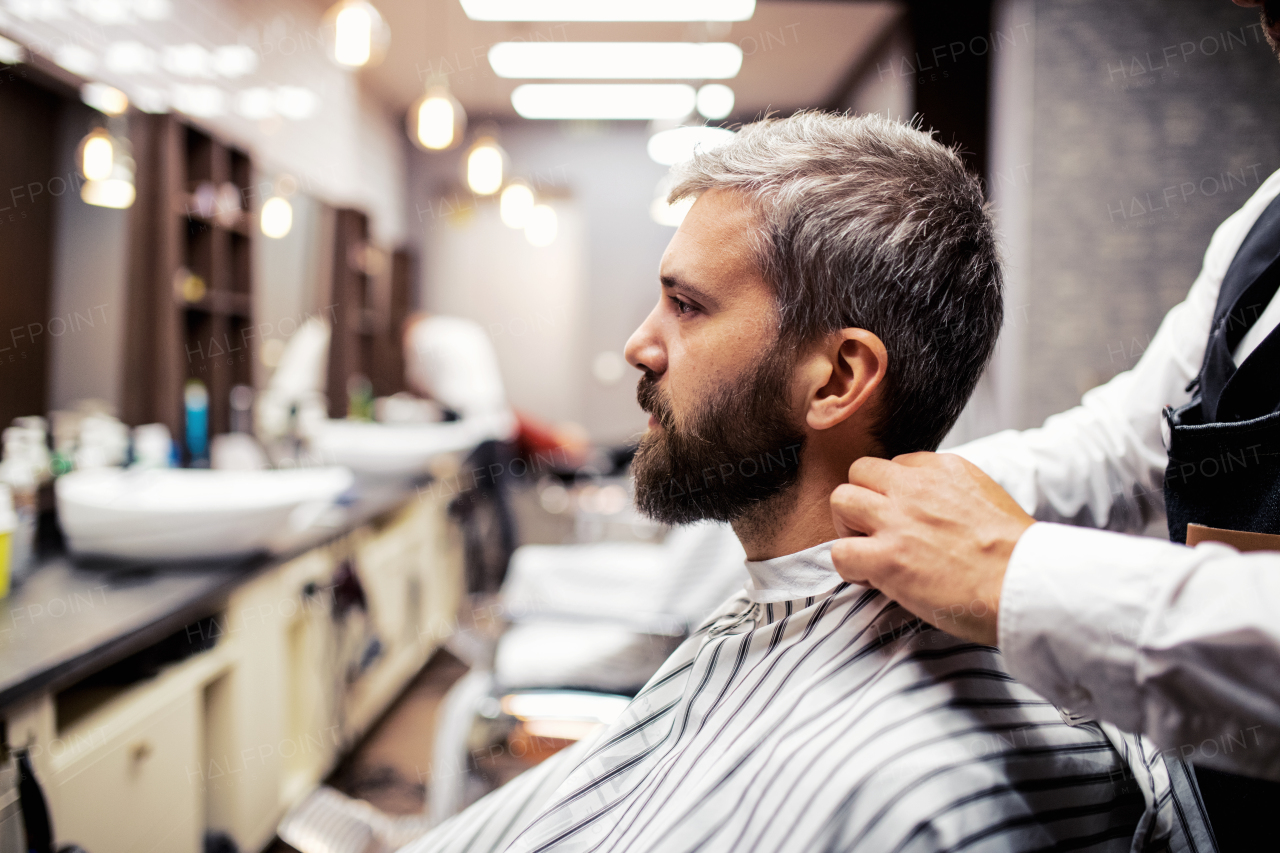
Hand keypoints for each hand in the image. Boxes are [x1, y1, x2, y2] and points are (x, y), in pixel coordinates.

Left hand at [829, 452, 1034, 644]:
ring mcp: (897, 520)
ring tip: (869, 551)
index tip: (904, 518)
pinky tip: (872, 579)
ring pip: (840, 501)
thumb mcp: (988, 499)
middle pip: (859, 472)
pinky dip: (850, 568)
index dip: (893, 493)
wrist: (1026, 584)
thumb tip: (934, 513)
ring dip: (848, 528)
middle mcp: (916, 487)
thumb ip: (953, 495)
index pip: (896, 465)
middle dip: (862, 500)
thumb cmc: (1017, 555)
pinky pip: (840, 553)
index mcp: (945, 469)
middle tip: (876, 531)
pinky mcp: (887, 558)